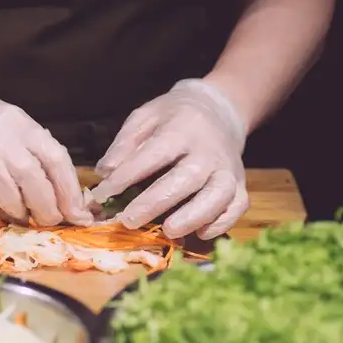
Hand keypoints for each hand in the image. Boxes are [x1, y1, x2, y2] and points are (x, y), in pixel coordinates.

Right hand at [0, 72, 92, 225]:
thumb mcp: (11, 129)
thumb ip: (35, 157)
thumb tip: (69, 200)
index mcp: (22, 125)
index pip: (56, 159)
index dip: (70, 191)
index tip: (79, 215)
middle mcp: (1, 134)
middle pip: (32, 178)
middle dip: (47, 207)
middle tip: (50, 222)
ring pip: (5, 189)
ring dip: (17, 210)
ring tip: (21, 218)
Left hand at [90, 79, 247, 239]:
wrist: (219, 110)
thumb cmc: (174, 118)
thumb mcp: (145, 118)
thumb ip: (124, 144)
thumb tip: (105, 173)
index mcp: (181, 129)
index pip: (153, 155)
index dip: (126, 176)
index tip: (102, 194)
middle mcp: (208, 150)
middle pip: (187, 178)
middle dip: (156, 202)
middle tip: (129, 221)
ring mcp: (227, 169)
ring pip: (218, 195)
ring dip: (193, 216)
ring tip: (168, 231)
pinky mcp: (239, 185)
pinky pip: (237, 206)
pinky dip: (222, 222)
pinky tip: (200, 232)